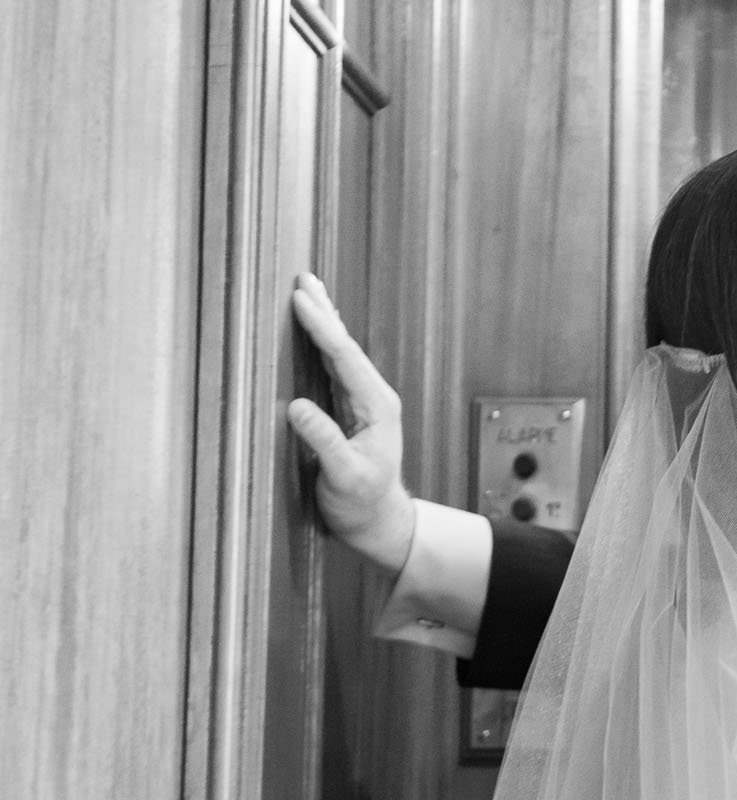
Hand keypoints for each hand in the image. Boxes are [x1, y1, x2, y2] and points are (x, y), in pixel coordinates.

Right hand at [285, 273, 416, 573]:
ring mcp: (363, 403)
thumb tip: (296, 407)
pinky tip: (316, 330)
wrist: (377, 522)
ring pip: (340, 353)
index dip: (322, 327)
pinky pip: (334, 368)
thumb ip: (323, 441)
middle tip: (304, 277)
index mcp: (377, 407)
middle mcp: (373, 398)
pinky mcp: (350, 411)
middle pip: (345, 346)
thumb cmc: (362, 502)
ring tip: (307, 292)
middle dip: (324, 311)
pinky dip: (322, 345)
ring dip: (323, 322)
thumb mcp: (343, 476)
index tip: (301, 300)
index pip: (346, 358)